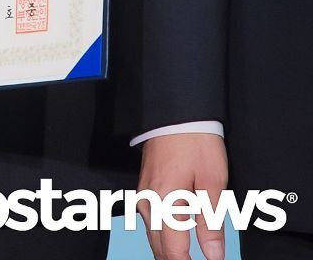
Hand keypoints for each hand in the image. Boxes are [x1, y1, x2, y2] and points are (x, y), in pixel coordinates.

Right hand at [138, 133, 227, 259]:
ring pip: (154, 240)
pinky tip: (182, 236)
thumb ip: (211, 224)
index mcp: (163, 203)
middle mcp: (148, 204)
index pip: (173, 254)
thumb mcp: (212, 182)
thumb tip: (214, 256)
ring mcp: (144, 197)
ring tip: (193, 252)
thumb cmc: (195, 142)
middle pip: (160, 251)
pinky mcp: (145, 190)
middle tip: (203, 258)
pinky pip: (153, 224)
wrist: (176, 112)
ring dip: (172, 252)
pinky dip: (167, 236)